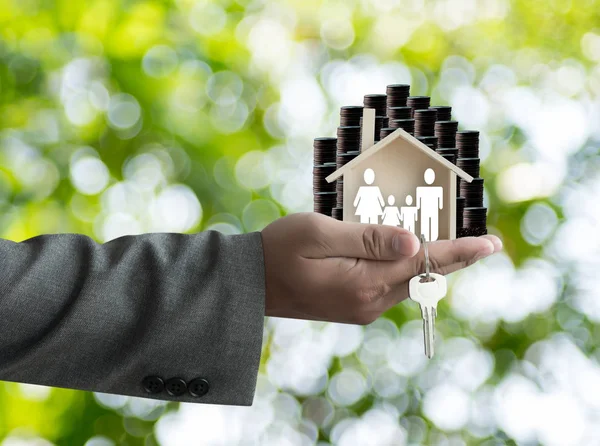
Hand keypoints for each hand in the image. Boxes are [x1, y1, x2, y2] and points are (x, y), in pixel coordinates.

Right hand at [260, 212, 501, 324]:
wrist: (251, 284)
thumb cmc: (279, 250)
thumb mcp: (319, 234)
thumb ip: (368, 238)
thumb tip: (415, 243)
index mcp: (364, 282)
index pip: (424, 263)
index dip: (460, 250)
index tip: (492, 243)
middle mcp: (370, 301)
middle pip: (424, 276)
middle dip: (453, 257)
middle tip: (484, 243)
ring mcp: (363, 308)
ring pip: (409, 283)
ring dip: (430, 263)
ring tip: (454, 244)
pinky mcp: (355, 307)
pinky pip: (392, 287)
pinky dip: (408, 270)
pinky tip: (412, 256)